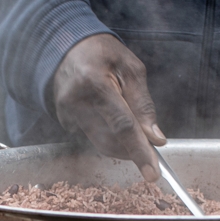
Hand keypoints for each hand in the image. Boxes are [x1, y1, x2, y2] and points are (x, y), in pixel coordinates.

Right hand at [51, 34, 165, 181]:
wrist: (64, 47)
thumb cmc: (102, 53)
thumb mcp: (131, 68)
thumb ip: (143, 104)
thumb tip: (155, 138)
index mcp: (94, 83)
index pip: (122, 126)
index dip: (139, 151)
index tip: (153, 174)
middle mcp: (76, 102)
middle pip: (112, 140)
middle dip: (134, 148)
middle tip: (152, 145)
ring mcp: (66, 114)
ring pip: (102, 143)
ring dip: (123, 143)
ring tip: (131, 123)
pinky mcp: (64, 121)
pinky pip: (93, 137)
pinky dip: (109, 134)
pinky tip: (109, 115)